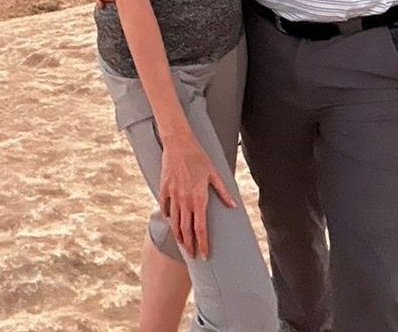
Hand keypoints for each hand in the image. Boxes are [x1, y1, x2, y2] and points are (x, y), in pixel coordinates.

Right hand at [158, 132, 235, 258]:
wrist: (178, 143)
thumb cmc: (198, 157)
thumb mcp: (214, 174)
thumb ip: (223, 192)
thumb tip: (233, 206)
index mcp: (199, 198)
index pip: (201, 228)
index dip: (202, 243)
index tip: (204, 255)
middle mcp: (185, 200)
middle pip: (186, 229)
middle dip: (190, 245)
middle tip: (193, 255)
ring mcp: (173, 195)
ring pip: (175, 222)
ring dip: (179, 235)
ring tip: (183, 244)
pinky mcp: (164, 189)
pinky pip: (165, 207)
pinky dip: (168, 217)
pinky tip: (171, 222)